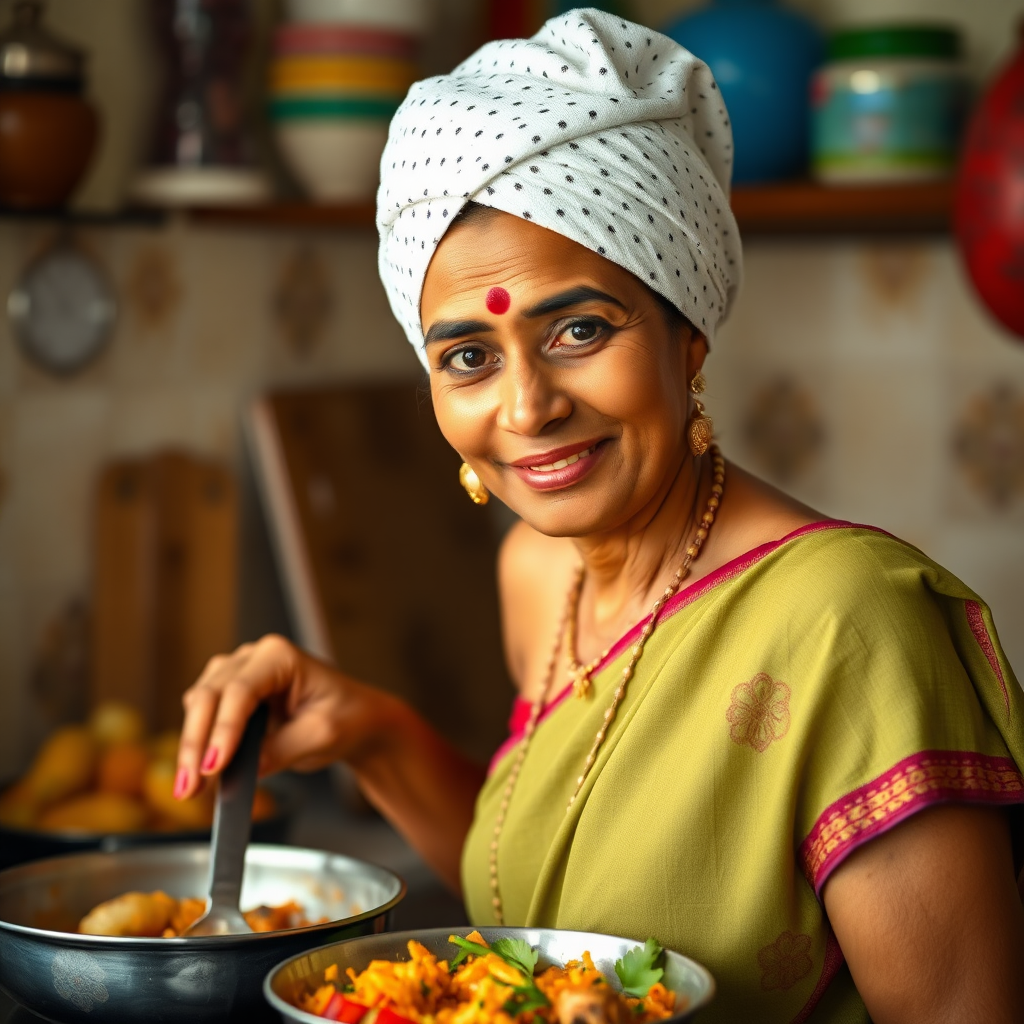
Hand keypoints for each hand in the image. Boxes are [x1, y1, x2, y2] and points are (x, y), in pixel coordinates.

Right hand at [174, 634, 386, 800]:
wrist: (354, 719)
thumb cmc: (346, 717)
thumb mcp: (321, 735)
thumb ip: (281, 750)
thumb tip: (241, 770)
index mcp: (280, 656)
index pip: (241, 691)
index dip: (224, 730)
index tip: (213, 767)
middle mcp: (253, 658)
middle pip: (210, 696)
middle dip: (196, 743)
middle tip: (189, 787)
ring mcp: (238, 673)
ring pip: (199, 705)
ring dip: (191, 746)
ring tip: (189, 787)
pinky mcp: (230, 696)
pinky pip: (203, 716)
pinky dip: (198, 745)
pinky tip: (197, 775)